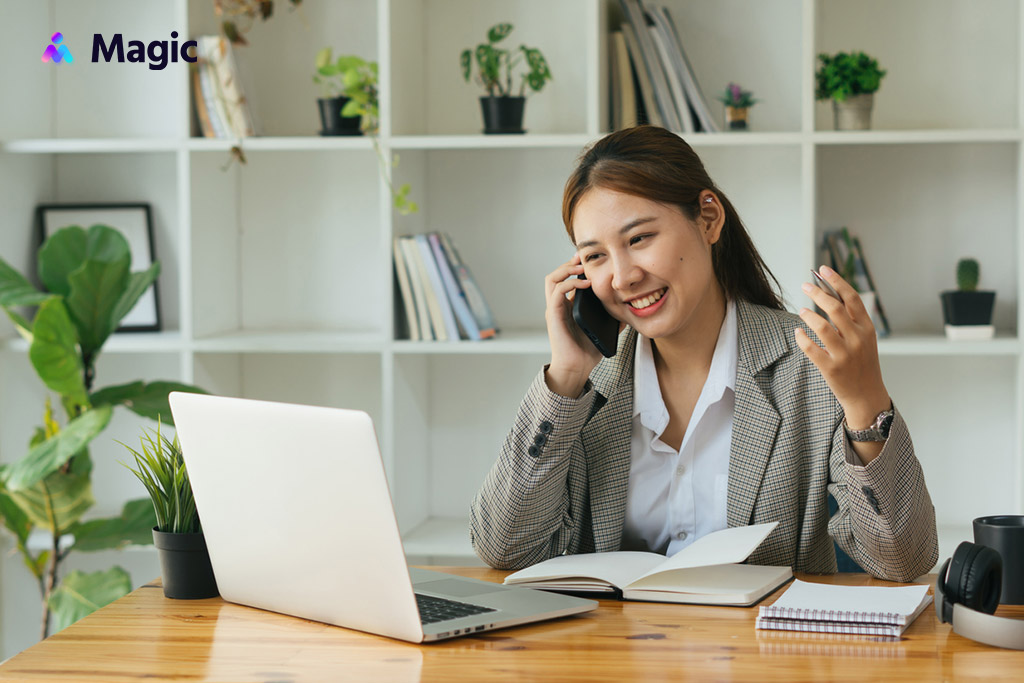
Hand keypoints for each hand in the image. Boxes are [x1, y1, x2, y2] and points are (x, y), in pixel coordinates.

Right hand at [544, 253, 606, 396]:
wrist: (576, 368)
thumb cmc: (587, 351)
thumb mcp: (605, 329)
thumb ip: (613, 317)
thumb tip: (630, 309)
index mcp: (568, 306)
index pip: (567, 279)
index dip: (576, 267)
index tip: (592, 259)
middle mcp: (558, 305)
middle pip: (556, 274)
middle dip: (570, 263)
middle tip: (584, 257)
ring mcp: (554, 309)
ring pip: (551, 279)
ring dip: (566, 269)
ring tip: (581, 266)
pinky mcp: (553, 315)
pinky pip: (557, 292)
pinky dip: (570, 283)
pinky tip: (584, 283)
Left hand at [794, 266, 889, 430]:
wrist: (867, 395)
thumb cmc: (862, 363)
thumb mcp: (865, 338)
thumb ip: (851, 319)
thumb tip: (830, 293)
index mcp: (867, 328)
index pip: (852, 298)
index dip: (837, 281)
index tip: (822, 269)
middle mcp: (858, 339)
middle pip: (835, 308)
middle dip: (818, 293)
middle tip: (805, 285)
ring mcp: (845, 354)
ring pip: (822, 327)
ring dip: (808, 314)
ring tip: (801, 310)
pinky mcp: (831, 368)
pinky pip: (811, 348)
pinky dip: (802, 338)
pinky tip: (797, 332)